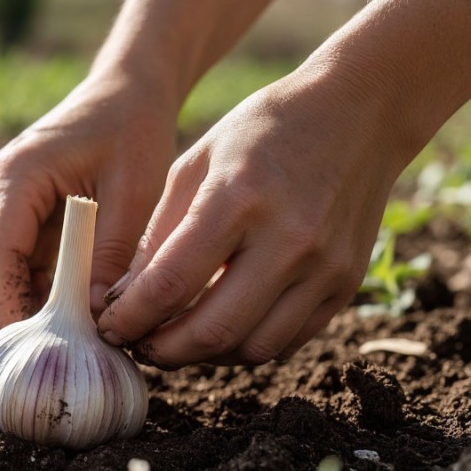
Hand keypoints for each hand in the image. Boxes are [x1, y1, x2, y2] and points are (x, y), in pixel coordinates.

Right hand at [0, 73, 175, 340]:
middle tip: (26, 359)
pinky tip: (52, 318)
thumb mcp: (134, 192)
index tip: (39, 348)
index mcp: (14, 176)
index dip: (10, 309)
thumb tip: (91, 318)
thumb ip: (109, 254)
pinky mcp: (6, 213)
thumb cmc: (133, 130)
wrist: (124, 91)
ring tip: (42, 344)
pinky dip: (14, 294)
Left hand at [97, 65, 404, 366]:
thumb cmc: (263, 131)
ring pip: (251, 348)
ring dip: (203, 358)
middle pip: (212, 331)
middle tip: (137, 345)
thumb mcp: (194, 164)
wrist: (361, 112)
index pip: (170, 284)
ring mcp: (324, 268)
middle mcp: (287, 240)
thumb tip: (122, 299)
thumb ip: (158, 235)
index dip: (130, 318)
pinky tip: (220, 332)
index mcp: (237, 199)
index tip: (108, 327)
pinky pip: (287, 341)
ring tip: (174, 342)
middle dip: (162, 352)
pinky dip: (245, 348)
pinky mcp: (346, 285)